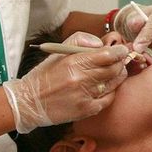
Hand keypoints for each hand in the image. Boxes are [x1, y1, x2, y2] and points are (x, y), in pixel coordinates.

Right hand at [1, 32, 128, 132]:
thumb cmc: (44, 75)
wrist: (28, 102)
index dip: (119, 52)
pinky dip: (110, 92)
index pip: (107, 55)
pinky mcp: (85, 110)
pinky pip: (108, 99)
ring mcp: (84, 96)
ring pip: (113, 83)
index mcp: (73, 62)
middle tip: (120, 61)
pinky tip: (106, 87)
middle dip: (120, 63)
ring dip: (117, 76)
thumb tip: (100, 43)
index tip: (122, 50)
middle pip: (113, 69)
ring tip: (115, 72)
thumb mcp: (58, 52)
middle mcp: (80, 79)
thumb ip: (80, 41)